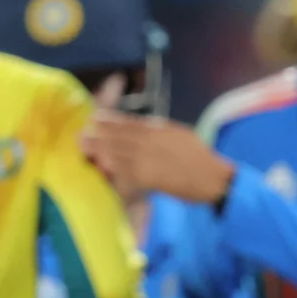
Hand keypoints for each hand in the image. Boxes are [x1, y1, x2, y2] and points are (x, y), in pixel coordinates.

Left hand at [81, 113, 234, 203]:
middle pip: (119, 135)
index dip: (110, 121)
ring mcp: (148, 157)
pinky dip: (112, 168)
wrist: (214, 178)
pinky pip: (125, 171)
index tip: (95, 119)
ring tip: (85, 147)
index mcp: (161, 129)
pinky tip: (102, 166)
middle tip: (82, 135)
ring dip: (100, 149)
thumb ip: (162, 131)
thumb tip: (147, 128)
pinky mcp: (148, 175)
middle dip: (99, 134)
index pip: (130, 123)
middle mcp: (152, 140)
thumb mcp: (182, 135)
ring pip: (118, 151)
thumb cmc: (202, 158)